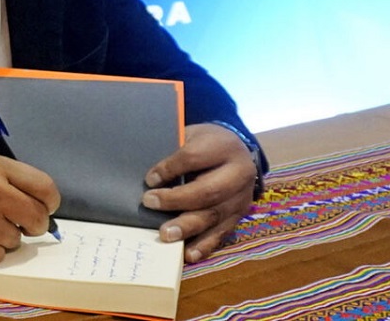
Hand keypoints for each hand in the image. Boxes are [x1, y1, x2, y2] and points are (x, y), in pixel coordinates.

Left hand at [141, 123, 257, 262]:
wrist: (238, 152)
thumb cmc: (206, 143)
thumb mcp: (192, 136)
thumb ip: (174, 151)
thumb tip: (148, 176)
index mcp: (224, 147)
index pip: (194, 158)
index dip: (170, 168)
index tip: (149, 179)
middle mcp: (238, 174)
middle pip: (207, 190)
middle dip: (176, 200)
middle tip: (149, 203)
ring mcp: (240, 198)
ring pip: (214, 216)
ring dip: (187, 227)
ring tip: (165, 234)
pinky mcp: (238, 217)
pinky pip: (221, 233)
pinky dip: (203, 246)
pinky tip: (187, 254)